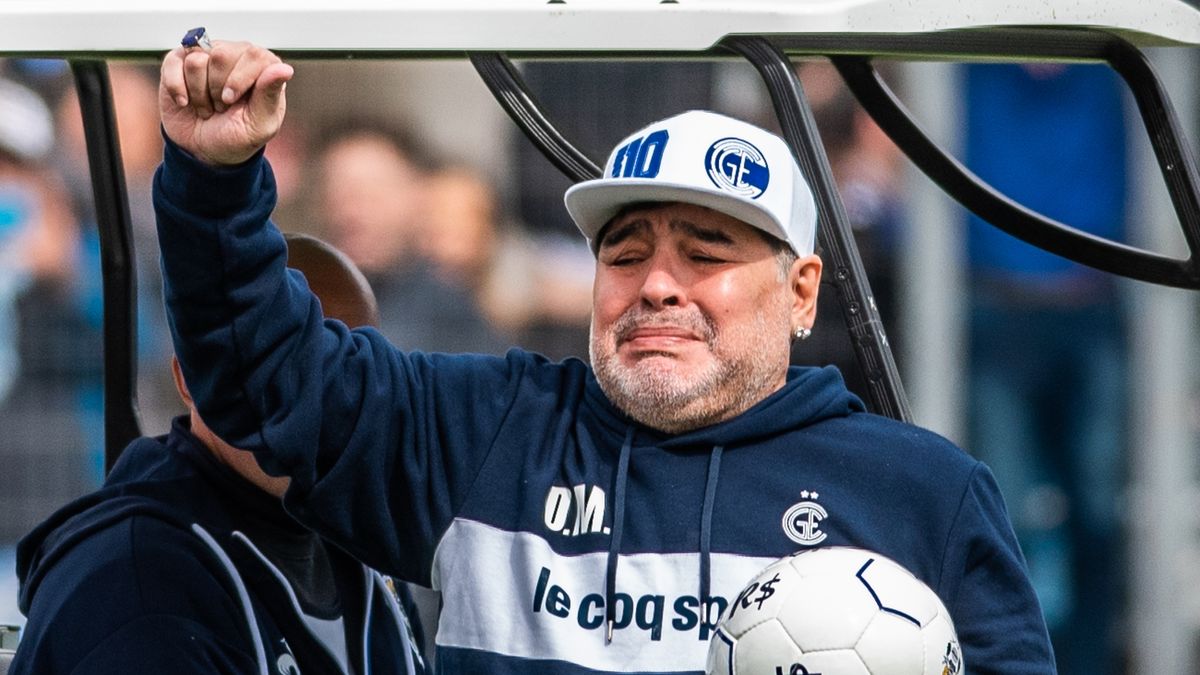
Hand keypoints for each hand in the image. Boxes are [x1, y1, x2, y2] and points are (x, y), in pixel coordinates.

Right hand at [159, 41, 293, 165]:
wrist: (203, 151)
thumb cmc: (237, 137)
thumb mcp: (259, 125)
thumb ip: (270, 96)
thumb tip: (285, 68)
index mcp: (263, 67)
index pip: (254, 55)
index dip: (239, 80)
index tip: (231, 102)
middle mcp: (236, 55)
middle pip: (221, 55)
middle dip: (217, 89)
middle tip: (221, 107)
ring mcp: (206, 55)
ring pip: (196, 60)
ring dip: (199, 93)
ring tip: (207, 106)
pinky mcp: (179, 61)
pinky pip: (174, 63)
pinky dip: (178, 89)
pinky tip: (186, 103)